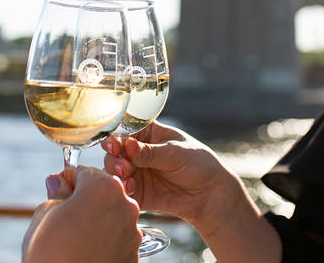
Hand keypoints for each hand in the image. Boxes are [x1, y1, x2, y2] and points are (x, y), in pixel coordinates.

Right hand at [22, 166, 141, 262]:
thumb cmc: (51, 251)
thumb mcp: (46, 214)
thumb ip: (57, 193)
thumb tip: (57, 181)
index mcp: (104, 187)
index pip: (84, 172)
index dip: (68, 182)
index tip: (58, 193)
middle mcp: (126, 205)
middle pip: (102, 192)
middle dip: (85, 200)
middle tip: (63, 218)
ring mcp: (133, 232)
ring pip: (111, 215)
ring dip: (96, 220)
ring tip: (74, 238)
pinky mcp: (135, 255)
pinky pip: (117, 238)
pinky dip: (105, 240)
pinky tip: (87, 251)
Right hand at [103, 121, 281, 262]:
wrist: (209, 194)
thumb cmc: (197, 163)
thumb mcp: (175, 152)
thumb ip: (150, 152)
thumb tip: (129, 145)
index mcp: (146, 132)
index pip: (123, 129)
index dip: (115, 136)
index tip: (114, 145)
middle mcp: (136, 150)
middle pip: (114, 150)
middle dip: (114, 157)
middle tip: (124, 167)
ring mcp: (135, 170)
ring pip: (113, 169)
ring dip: (116, 173)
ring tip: (127, 178)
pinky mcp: (136, 191)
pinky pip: (121, 189)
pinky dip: (121, 189)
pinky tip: (129, 190)